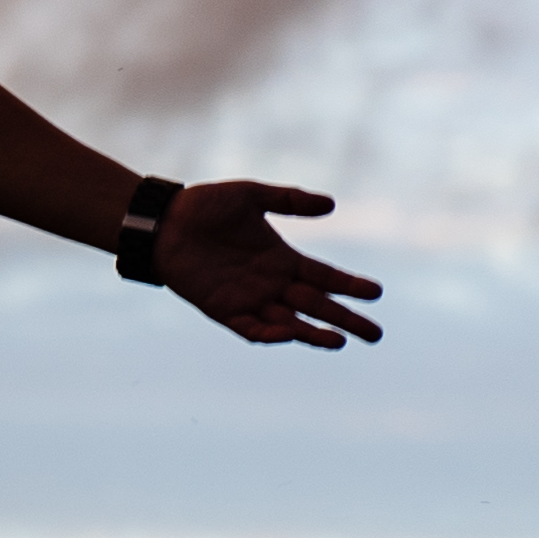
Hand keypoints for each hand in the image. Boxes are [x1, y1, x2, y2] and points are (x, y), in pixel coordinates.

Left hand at [156, 182, 381, 347]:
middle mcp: (271, 284)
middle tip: (375, 334)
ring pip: (290, 324)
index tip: (376, 293)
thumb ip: (288, 200)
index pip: (324, 277)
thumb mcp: (251, 196)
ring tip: (340, 341)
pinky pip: (252, 328)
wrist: (162, 222)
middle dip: (346, 319)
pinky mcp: (224, 310)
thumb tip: (331, 204)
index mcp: (282, 259)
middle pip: (317, 306)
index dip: (350, 286)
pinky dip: (271, 334)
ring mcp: (249, 299)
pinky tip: (290, 333)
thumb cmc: (205, 207)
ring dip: (314, 334)